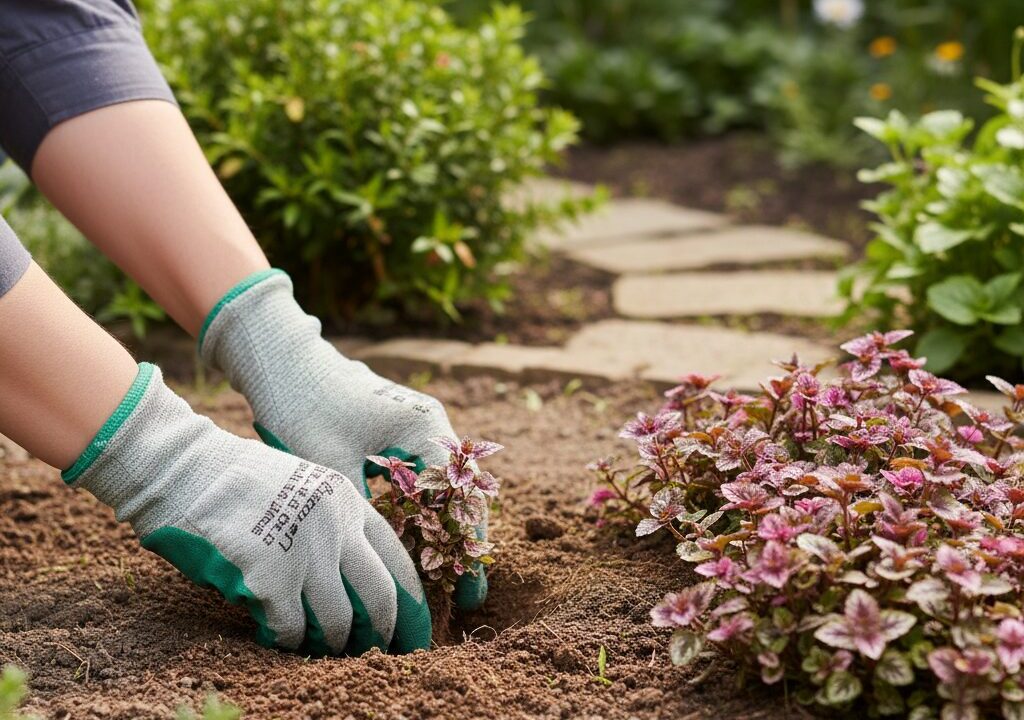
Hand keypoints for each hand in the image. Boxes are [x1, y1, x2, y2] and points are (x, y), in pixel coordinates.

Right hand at [67, 363, 429, 654]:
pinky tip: (277, 637)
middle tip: (379, 652)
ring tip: (321, 647)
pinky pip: (291, 629)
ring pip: (338, 621)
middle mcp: (336, 527)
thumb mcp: (304, 487)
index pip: (398, 559)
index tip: (416, 629)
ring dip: (332, 643)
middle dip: (384, 632)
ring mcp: (305, 553)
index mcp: (348, 502)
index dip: (412, 601)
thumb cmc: (238, 481)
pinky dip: (287, 641)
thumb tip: (355, 584)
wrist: (185, 469)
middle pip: (381, 597)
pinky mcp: (269, 578)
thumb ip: (333, 524)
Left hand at [199, 270, 488, 609]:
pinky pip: (422, 480)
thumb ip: (367, 515)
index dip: (463, 549)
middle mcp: (432, 426)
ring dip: (443, 532)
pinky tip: (416, 545)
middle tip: (465, 596)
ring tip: (446, 579)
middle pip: (460, 496)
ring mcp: (418, 428)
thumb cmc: (305, 407)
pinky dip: (423, 513)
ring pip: (443, 490)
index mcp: (426, 429)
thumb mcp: (334, 469)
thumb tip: (386, 568)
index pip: (458, 499)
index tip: (465, 592)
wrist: (282, 361)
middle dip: (462, 546)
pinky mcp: (399, 433)